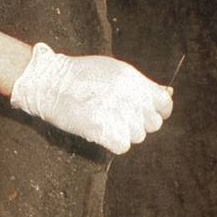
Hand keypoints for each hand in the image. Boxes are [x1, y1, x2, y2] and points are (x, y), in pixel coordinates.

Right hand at [9, 42, 172, 153]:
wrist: (49, 83)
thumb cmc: (80, 75)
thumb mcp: (114, 70)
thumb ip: (140, 84)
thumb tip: (167, 94)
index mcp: (133, 80)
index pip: (164, 103)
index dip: (159, 111)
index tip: (150, 113)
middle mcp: (129, 97)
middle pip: (152, 123)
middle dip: (140, 123)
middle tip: (121, 117)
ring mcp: (117, 115)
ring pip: (137, 136)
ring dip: (125, 133)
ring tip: (107, 122)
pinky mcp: (103, 131)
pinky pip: (123, 146)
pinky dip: (115, 143)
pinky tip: (103, 132)